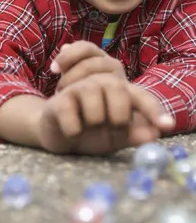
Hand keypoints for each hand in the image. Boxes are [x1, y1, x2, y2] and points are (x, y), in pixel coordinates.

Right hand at [50, 40, 168, 147]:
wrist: (60, 137)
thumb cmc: (91, 133)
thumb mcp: (116, 138)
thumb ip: (134, 135)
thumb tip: (154, 134)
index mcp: (120, 94)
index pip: (140, 96)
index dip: (153, 110)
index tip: (165, 127)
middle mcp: (99, 85)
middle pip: (114, 84)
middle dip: (118, 111)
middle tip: (114, 126)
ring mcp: (76, 90)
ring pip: (90, 91)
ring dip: (94, 117)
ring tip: (89, 127)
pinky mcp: (57, 102)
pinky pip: (68, 110)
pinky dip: (74, 128)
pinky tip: (72, 131)